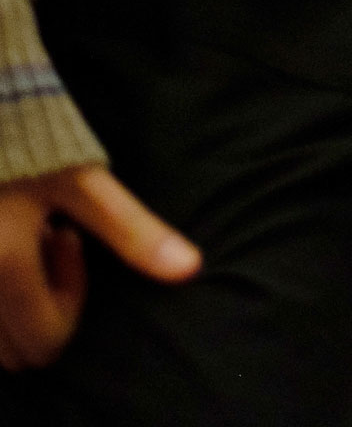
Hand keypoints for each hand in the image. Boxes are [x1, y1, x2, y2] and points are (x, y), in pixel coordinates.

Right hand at [0, 165, 199, 370]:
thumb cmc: (37, 143)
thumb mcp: (86, 182)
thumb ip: (133, 232)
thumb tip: (190, 270)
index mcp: (4, 270)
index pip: (46, 339)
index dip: (72, 299)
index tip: (71, 239)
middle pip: (14, 351)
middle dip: (41, 306)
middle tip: (49, 242)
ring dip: (13, 304)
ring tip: (26, 240)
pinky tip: (2, 241)